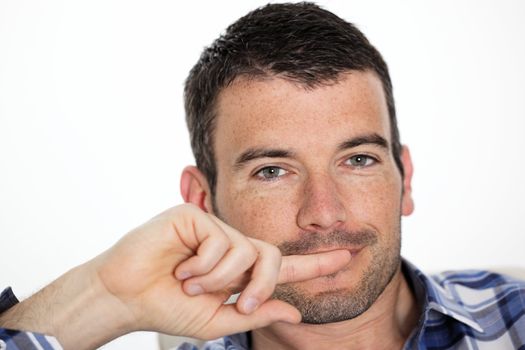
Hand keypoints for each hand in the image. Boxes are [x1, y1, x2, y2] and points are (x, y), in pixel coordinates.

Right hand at [94, 204, 350, 338]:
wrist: (126, 295)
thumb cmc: (167, 306)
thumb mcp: (216, 320)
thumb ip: (255, 314)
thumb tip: (294, 313)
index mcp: (238, 271)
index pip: (283, 266)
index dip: (315, 264)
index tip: (347, 257)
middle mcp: (231, 246)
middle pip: (271, 257)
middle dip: (260, 285)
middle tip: (238, 303)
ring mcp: (214, 229)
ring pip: (245, 251)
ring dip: (219, 280)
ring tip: (189, 283)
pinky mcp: (196, 216)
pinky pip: (221, 241)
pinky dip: (205, 265)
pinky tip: (182, 267)